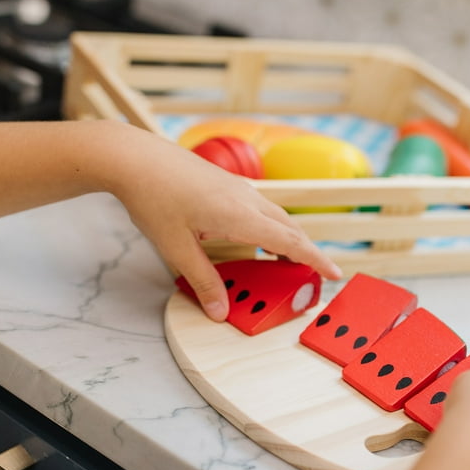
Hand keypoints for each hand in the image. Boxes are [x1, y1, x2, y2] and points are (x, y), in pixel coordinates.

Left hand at [109, 128, 341, 319]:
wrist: (135, 157)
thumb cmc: (153, 198)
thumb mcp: (176, 247)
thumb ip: (202, 280)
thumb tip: (220, 312)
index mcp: (240, 216)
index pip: (290, 242)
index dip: (315, 260)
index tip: (335, 274)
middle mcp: (245, 198)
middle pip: (289, 227)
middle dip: (304, 253)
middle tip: (312, 276)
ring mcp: (236, 187)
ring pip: (275, 215)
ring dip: (286, 238)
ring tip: (284, 263)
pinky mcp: (225, 182)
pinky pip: (259, 207)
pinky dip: (268, 226)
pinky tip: (252, 237)